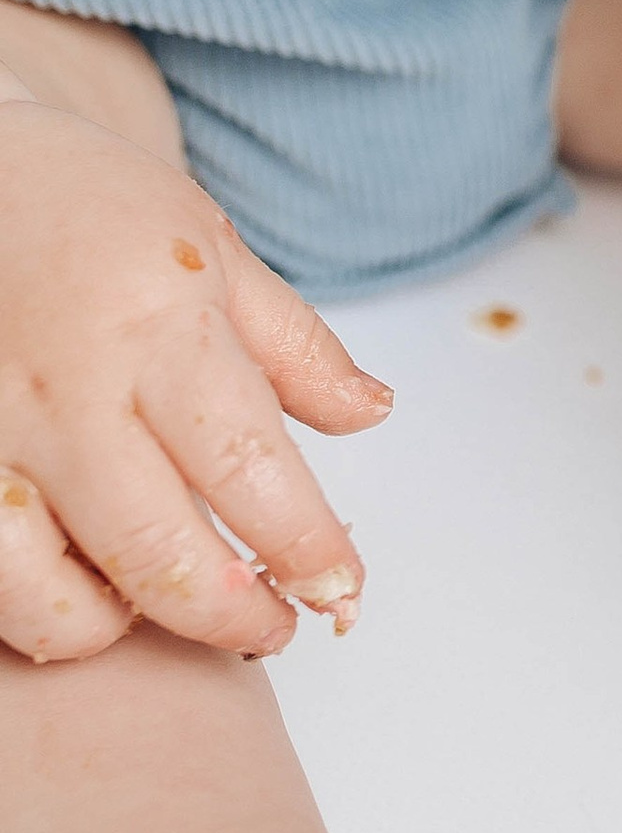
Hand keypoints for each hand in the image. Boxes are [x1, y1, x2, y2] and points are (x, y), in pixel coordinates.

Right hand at [0, 101, 390, 664]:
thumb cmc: (83, 206)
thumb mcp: (208, 246)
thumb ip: (293, 346)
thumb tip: (373, 414)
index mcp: (157, 331)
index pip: (251, 472)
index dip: (307, 551)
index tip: (340, 589)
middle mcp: (65, 394)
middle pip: (159, 555)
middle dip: (233, 617)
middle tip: (271, 624)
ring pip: (50, 599)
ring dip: (121, 625)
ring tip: (159, 601)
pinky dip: (37, 608)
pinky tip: (74, 581)